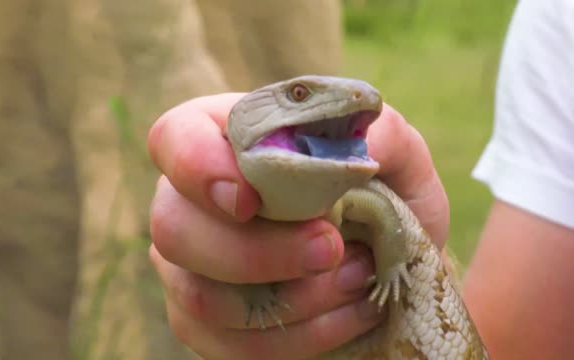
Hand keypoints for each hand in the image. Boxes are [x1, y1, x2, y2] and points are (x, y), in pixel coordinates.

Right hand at [146, 93, 448, 358]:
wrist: (391, 264)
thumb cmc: (385, 198)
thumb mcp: (399, 156)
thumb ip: (381, 135)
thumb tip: (351, 143)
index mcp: (226, 144)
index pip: (174, 138)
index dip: (197, 167)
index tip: (251, 200)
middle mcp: (193, 204)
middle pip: (174, 226)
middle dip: (259, 251)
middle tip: (331, 249)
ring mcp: (192, 269)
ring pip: (200, 296)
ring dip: (291, 298)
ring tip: (357, 280)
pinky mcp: (208, 325)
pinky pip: (232, 346)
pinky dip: (300, 338)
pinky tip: (351, 315)